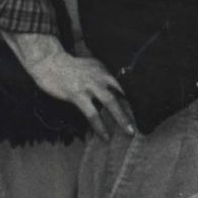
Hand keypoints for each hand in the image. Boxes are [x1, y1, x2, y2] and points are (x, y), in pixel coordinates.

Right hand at [7, 32, 133, 139]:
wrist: (48, 61)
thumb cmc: (70, 66)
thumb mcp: (91, 66)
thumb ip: (104, 75)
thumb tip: (117, 88)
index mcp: (106, 70)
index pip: (126, 84)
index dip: (137, 96)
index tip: (149, 107)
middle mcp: (101, 76)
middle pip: (123, 93)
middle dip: (135, 108)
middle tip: (144, 121)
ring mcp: (89, 85)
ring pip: (110, 103)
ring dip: (121, 119)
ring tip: (129, 132)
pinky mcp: (77, 95)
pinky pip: (91, 113)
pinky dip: (99, 126)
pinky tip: (105, 136)